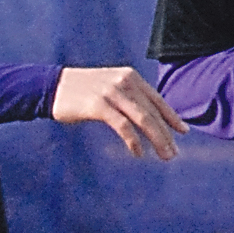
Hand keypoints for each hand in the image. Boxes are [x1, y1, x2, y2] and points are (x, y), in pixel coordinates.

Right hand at [52, 66, 186, 160]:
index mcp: (129, 76)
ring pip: (143, 119)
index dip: (171, 117)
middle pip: (152, 112)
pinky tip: (138, 153)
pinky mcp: (99, 105)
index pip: (156, 99)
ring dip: (156, 140)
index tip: (183, 132)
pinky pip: (123, 126)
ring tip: (164, 155)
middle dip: (166, 134)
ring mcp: (112, 92)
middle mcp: (124, 82)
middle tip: (173, 153)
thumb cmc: (79, 91)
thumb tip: (144, 116)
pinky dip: (133, 141)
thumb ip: (126, 96)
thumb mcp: (108, 87)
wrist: (50, 86)